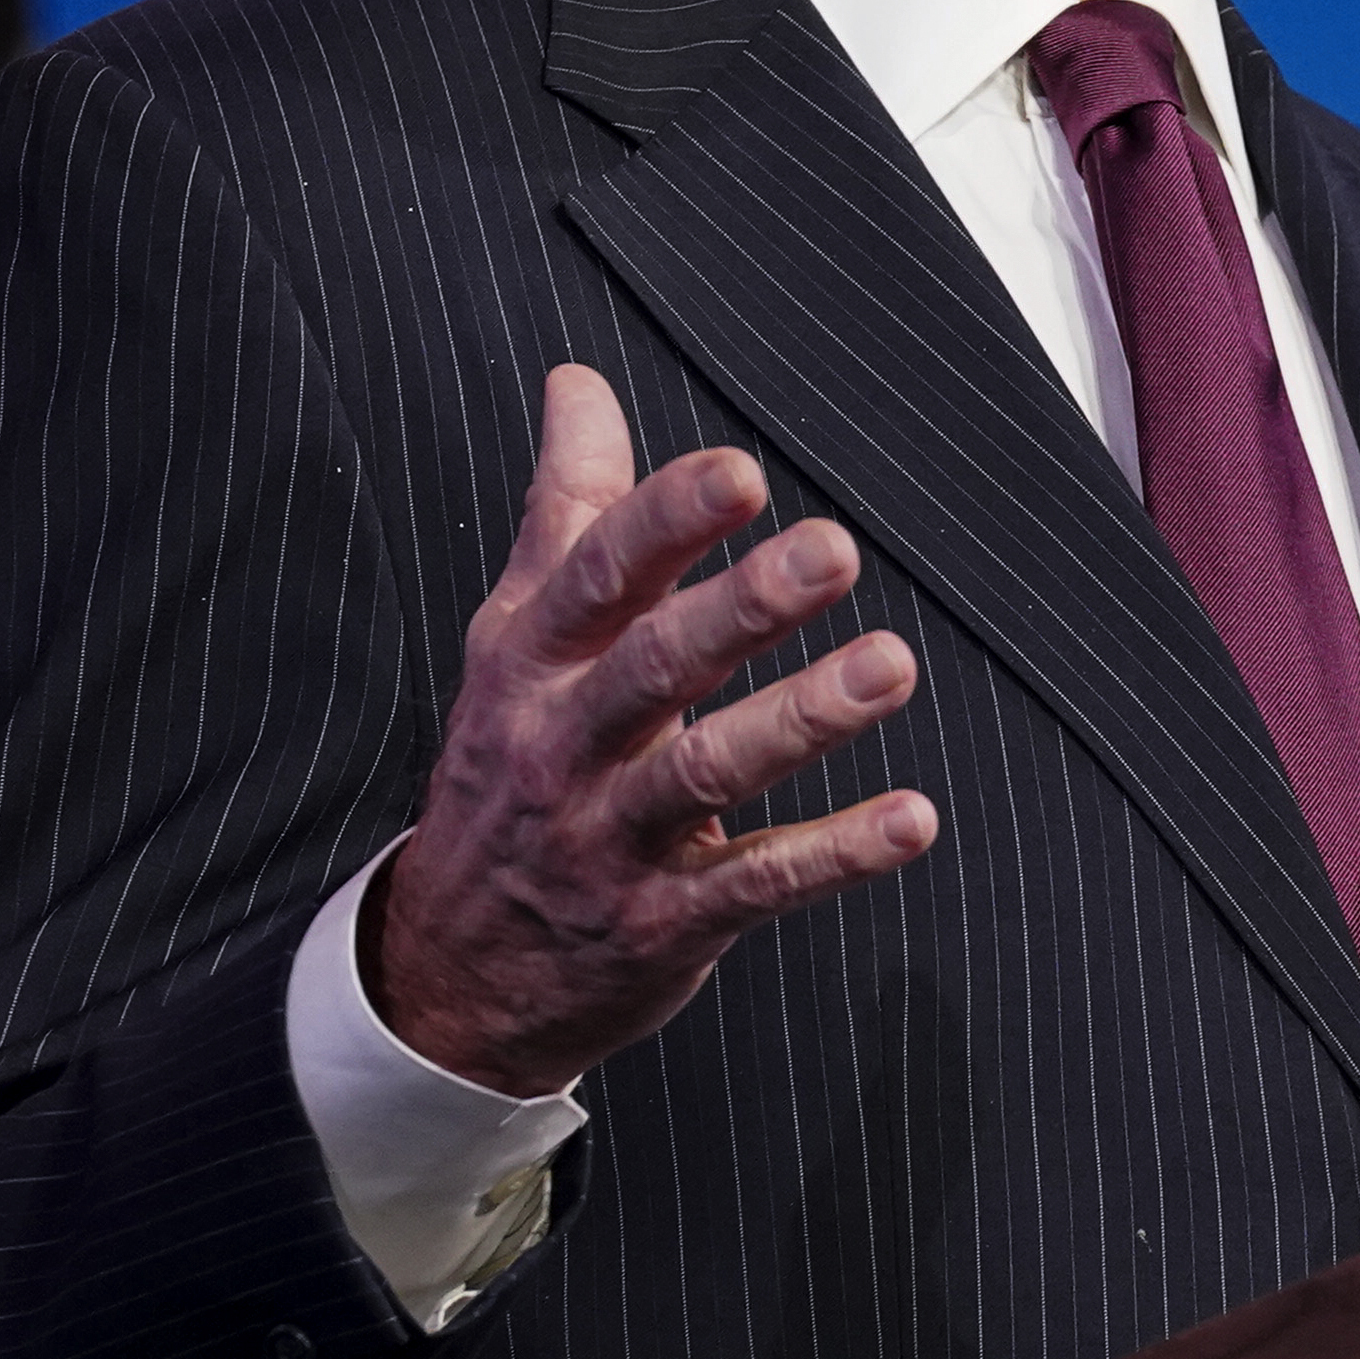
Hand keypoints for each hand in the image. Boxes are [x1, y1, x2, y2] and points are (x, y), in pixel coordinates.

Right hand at [371, 366, 935, 1096]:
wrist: (445, 975)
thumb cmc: (507, 770)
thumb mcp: (515, 641)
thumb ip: (567, 512)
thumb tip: (580, 383)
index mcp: (531, 664)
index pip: (596, 578)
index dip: (665, 522)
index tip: (740, 472)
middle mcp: (563, 745)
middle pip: (653, 667)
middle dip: (743, 608)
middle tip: (835, 549)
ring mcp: (609, 841)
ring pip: (707, 774)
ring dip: (803, 719)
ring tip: (893, 666)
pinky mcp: (661, 925)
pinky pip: (755, 885)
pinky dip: (835, 855)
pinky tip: (913, 819)